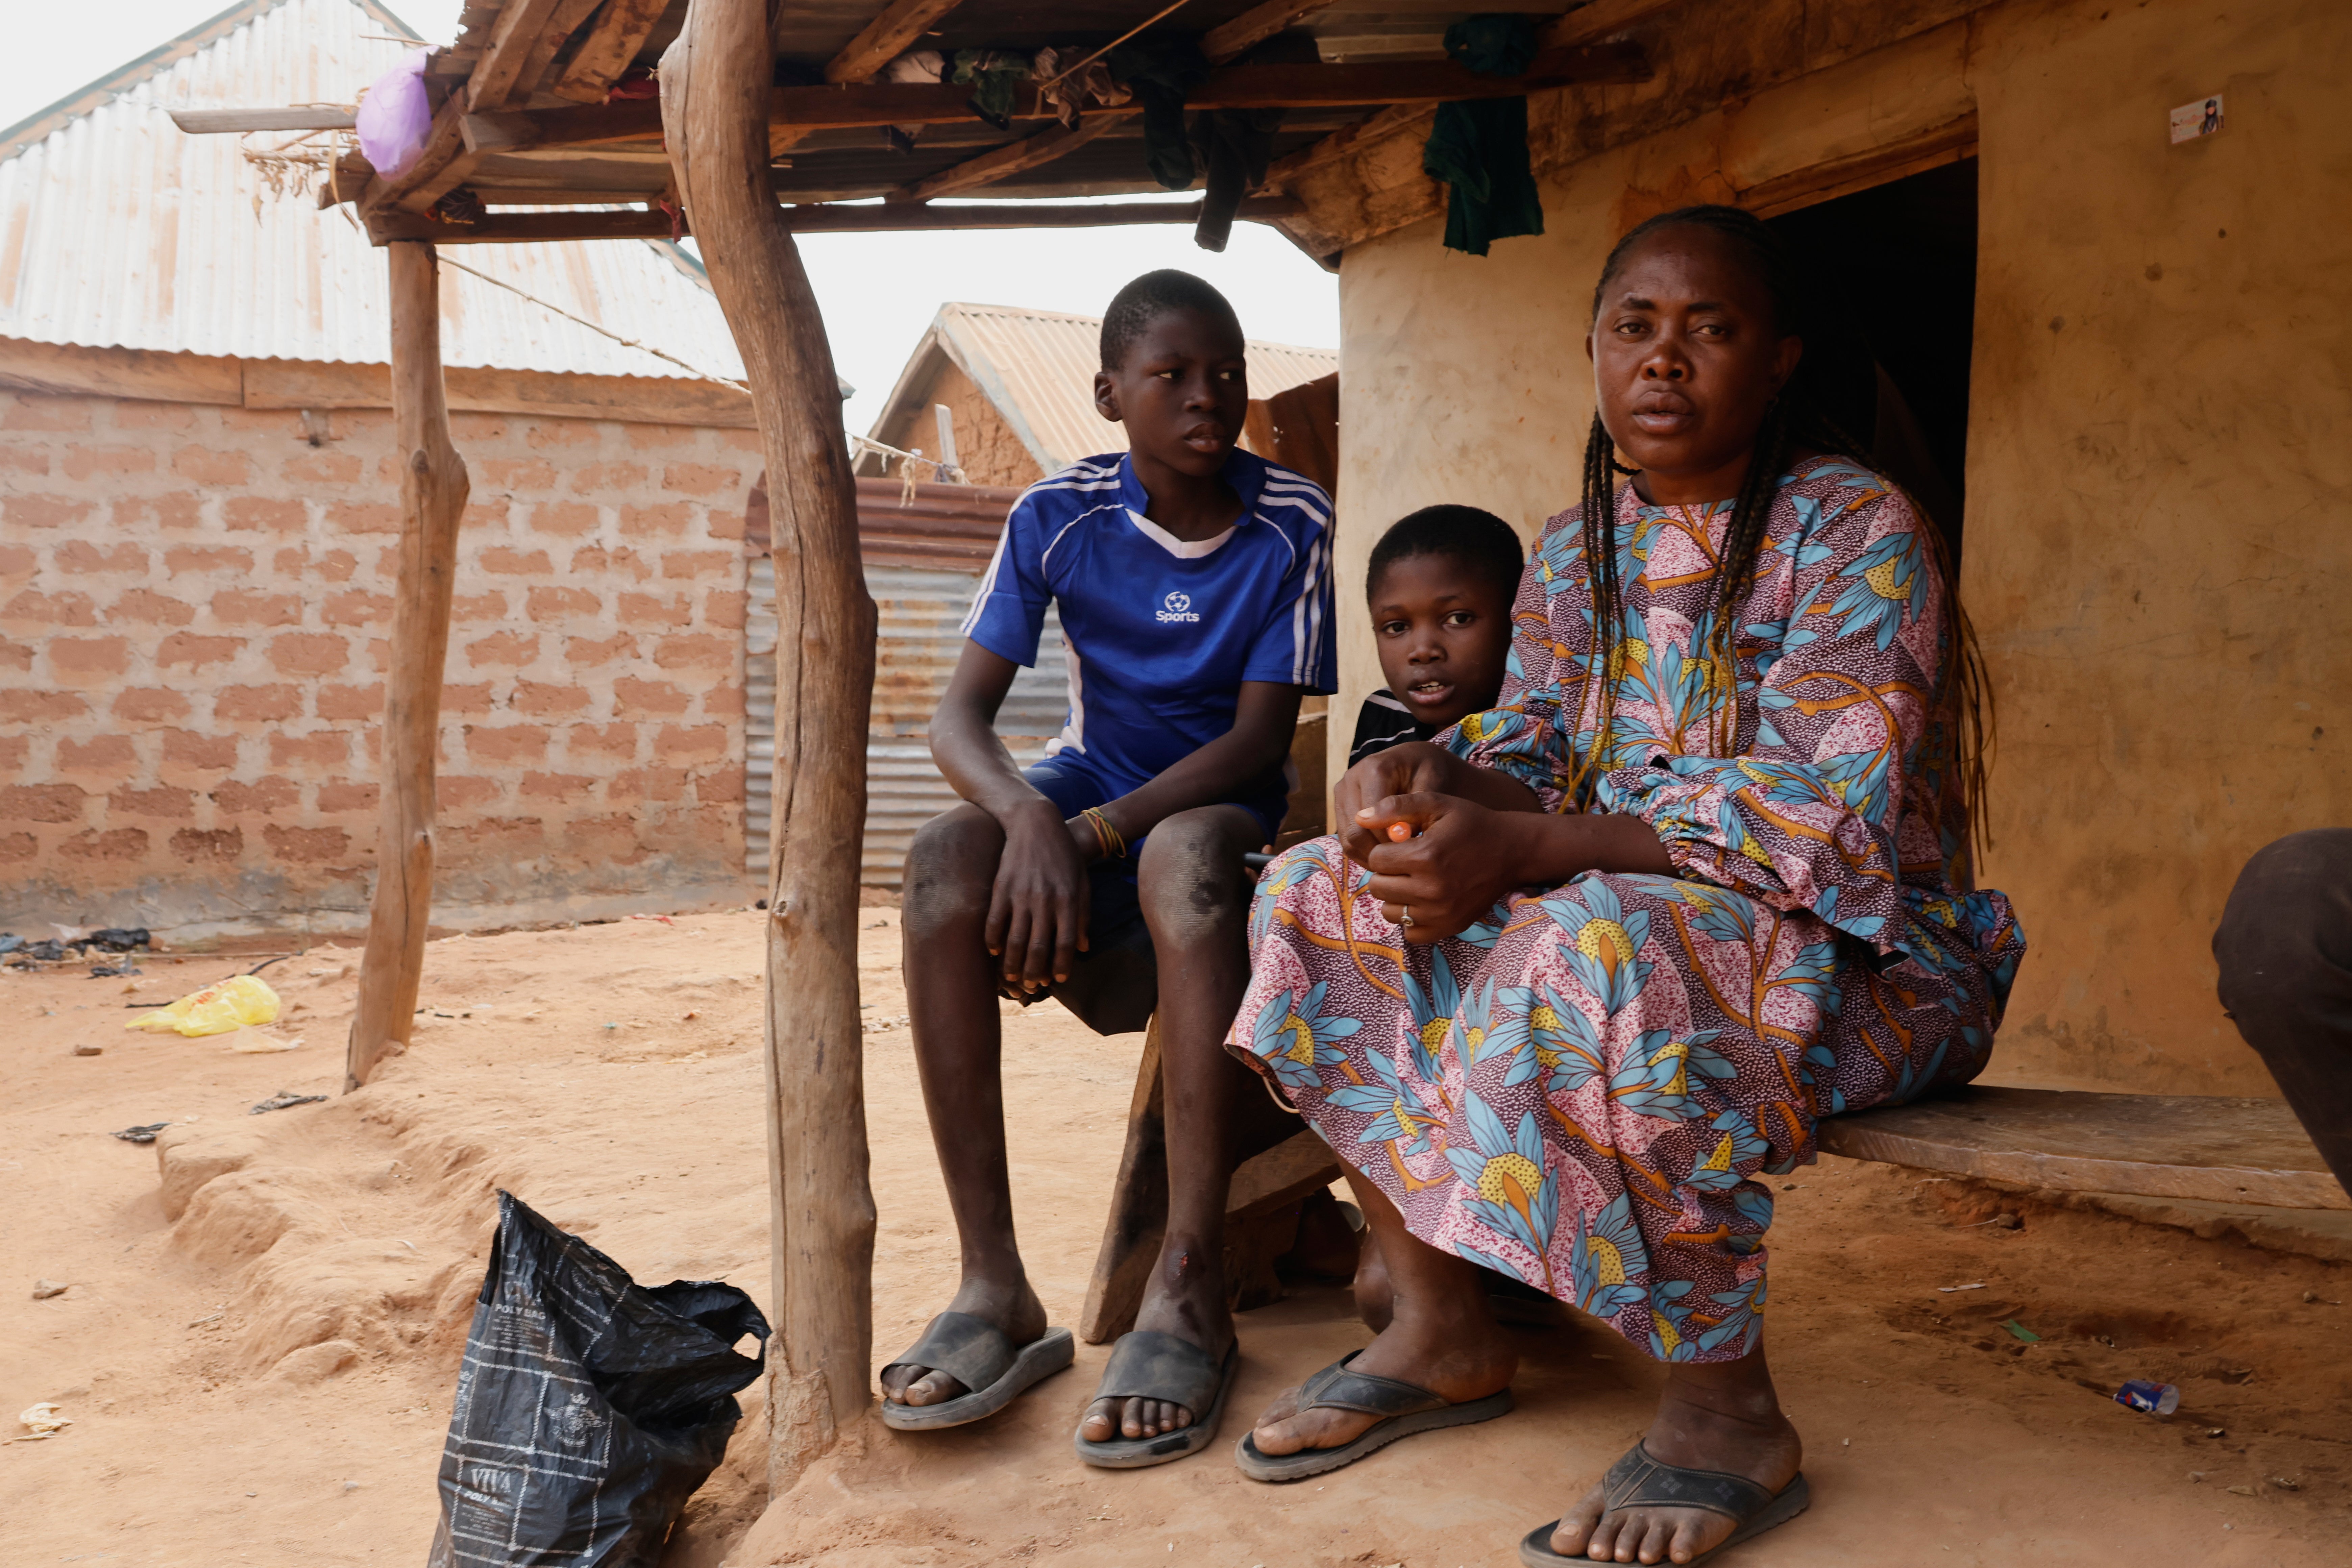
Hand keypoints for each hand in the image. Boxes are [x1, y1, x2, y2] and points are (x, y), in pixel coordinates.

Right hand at [985, 803, 1092, 992]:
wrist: (1035, 823)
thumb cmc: (1064, 853)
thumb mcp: (1082, 881)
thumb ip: (1083, 914)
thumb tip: (1083, 947)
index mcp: (1067, 900)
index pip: (1065, 943)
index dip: (1061, 965)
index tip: (1058, 980)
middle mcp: (1043, 900)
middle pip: (1037, 947)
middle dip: (1034, 972)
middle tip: (1030, 986)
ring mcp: (1020, 895)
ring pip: (1014, 939)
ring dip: (1011, 963)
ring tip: (1010, 978)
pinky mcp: (1001, 888)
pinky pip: (994, 921)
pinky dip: (993, 939)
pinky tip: (994, 952)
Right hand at [1333, 742, 1469, 863]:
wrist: (1416, 760)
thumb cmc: (1429, 771)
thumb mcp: (1433, 784)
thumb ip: (1416, 809)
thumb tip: (1399, 838)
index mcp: (1374, 769)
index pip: (1373, 818)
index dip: (1390, 841)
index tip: (1411, 852)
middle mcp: (1351, 779)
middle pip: (1355, 831)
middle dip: (1378, 852)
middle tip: (1402, 865)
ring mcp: (1342, 793)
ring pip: (1347, 839)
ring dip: (1369, 856)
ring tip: (1395, 864)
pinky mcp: (1341, 806)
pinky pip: (1345, 838)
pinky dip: (1363, 852)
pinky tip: (1385, 858)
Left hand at [1357, 792, 1531, 943]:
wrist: (1512, 851)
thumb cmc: (1472, 824)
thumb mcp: (1437, 804)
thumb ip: (1396, 807)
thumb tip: (1360, 817)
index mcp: (1426, 855)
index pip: (1376, 860)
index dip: (1386, 850)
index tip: (1403, 845)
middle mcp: (1432, 889)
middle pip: (1378, 887)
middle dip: (1387, 873)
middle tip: (1408, 864)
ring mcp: (1441, 913)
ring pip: (1389, 911)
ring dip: (1396, 896)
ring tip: (1416, 881)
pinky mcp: (1449, 927)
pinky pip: (1410, 932)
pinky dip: (1411, 918)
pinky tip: (1424, 900)